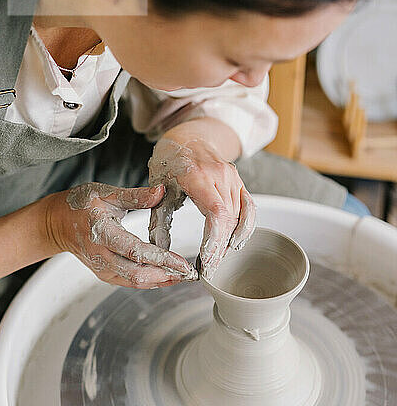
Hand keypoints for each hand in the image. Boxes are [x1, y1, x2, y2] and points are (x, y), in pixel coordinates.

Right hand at [46, 182, 197, 287]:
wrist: (56, 223)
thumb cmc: (80, 205)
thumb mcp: (107, 194)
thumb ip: (136, 195)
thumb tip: (161, 191)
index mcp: (103, 233)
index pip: (136, 252)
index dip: (161, 259)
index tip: (182, 262)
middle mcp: (101, 256)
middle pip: (137, 274)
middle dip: (166, 276)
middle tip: (189, 273)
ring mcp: (102, 268)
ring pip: (135, 282)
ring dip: (160, 281)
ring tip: (182, 276)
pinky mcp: (104, 274)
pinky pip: (130, 281)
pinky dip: (150, 281)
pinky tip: (166, 276)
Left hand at [148, 138, 255, 277]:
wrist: (189, 135)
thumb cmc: (170, 160)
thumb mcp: (157, 186)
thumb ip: (158, 218)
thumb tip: (159, 249)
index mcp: (197, 175)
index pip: (216, 213)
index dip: (215, 240)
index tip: (207, 261)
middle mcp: (220, 175)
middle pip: (229, 220)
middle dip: (220, 248)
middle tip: (208, 269)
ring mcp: (233, 178)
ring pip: (239, 218)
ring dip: (229, 242)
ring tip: (217, 260)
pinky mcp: (240, 182)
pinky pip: (249, 209)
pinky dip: (245, 229)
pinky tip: (235, 244)